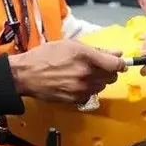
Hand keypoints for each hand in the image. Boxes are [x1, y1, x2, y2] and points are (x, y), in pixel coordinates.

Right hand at [8, 40, 124, 104]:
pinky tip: (75, 84)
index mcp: (86, 57)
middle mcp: (86, 74)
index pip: (116, 64)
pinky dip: (87, 90)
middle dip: (108, 72)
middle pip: (112, 77)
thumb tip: (118, 54)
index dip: (119, 63)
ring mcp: (81, 89)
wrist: (25, 75)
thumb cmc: (46, 55)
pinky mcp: (75, 100)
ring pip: (102, 87)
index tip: (116, 63)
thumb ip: (96, 50)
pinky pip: (90, 95)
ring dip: (98, 81)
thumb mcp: (70, 45)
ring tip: (83, 75)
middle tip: (96, 67)